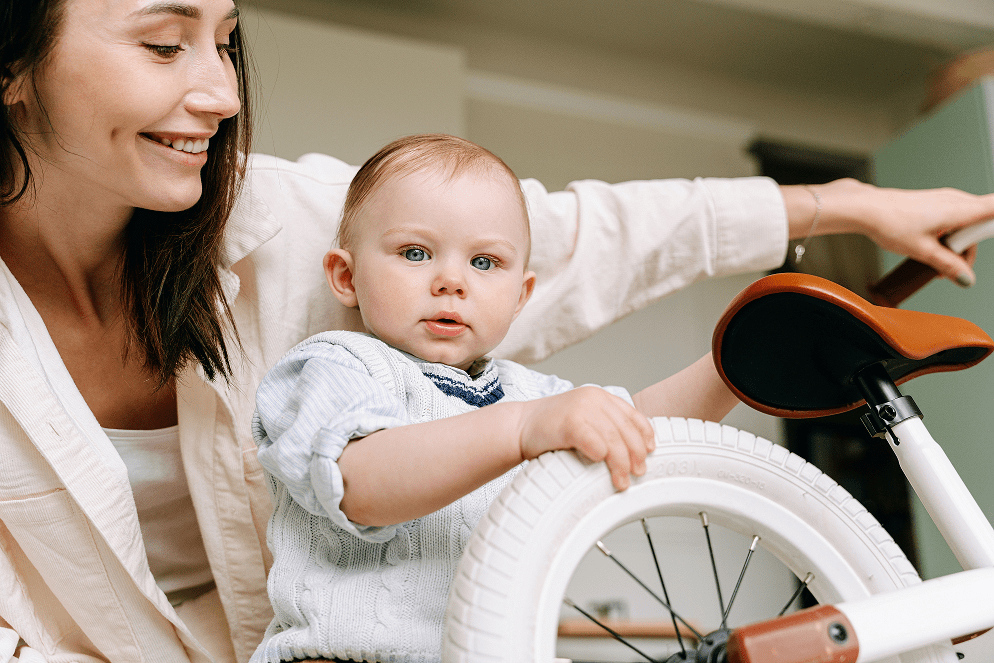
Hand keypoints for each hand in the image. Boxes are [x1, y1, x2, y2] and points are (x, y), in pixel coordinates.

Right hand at [516, 386, 654, 490]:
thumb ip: (603, 426)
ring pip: (614, 441)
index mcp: (599, 396)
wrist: (518, 426)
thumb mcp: (582, 419)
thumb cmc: (549, 429)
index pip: (632, 415)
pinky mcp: (569, 423)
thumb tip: (630, 449)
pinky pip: (595, 443)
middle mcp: (593, 398)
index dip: (645, 434)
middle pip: (626, 430)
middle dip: (636, 455)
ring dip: (621, 465)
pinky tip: (601, 467)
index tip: (650, 451)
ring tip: (622, 481)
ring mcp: (581, 409)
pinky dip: (602, 456)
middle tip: (638, 472)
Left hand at [786, 179, 993, 285]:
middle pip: (981, 225)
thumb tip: (966, 279)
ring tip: (932, 257)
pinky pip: (954, 218)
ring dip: (956, 244)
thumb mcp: (922, 251)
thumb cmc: (890, 223)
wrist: (866, 209)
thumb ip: (948, 265)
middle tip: (948, 267)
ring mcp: (946, 199)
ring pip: (967, 223)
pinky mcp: (936, 202)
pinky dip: (947, 234)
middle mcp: (956, 200)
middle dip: (969, 249)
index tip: (983, 241)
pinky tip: (930, 245)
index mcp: (959, 209)